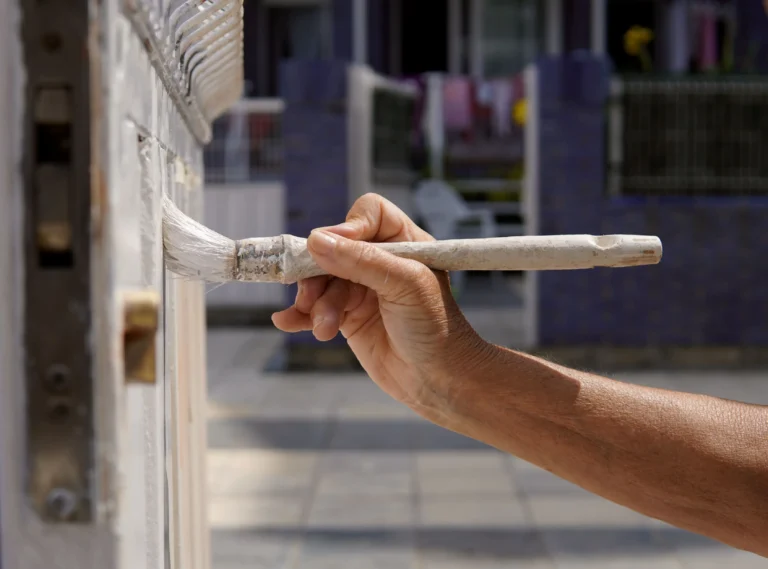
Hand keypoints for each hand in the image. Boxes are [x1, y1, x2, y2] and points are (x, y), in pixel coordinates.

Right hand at [271, 194, 490, 421]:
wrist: (438, 381)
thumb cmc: (436, 329)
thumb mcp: (405, 286)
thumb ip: (361, 261)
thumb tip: (316, 241)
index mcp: (405, 243)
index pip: (369, 215)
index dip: (348, 227)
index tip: (331, 249)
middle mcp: (382, 261)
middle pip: (335, 248)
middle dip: (319, 274)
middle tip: (310, 298)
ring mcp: (363, 289)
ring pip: (322, 281)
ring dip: (315, 304)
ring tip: (324, 329)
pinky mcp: (349, 316)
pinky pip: (316, 307)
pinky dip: (300, 315)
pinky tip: (289, 322)